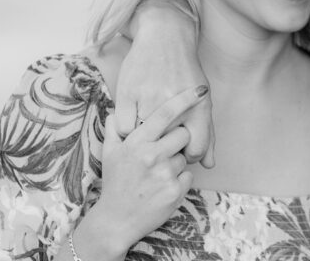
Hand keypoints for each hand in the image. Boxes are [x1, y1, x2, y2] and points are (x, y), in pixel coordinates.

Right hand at [90, 90, 200, 250]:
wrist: (117, 220)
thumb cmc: (115, 182)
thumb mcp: (110, 153)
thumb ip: (114, 128)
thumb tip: (116, 111)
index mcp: (137, 143)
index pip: (165, 114)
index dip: (185, 99)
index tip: (199, 90)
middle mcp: (151, 156)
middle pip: (183, 133)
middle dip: (179, 139)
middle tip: (165, 150)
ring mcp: (164, 174)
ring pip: (185, 156)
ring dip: (177, 162)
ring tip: (158, 173)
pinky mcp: (175, 191)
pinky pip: (188, 176)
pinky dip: (180, 180)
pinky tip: (164, 186)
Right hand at [116, 0, 214, 166]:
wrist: (165, 37)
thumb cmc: (185, 73)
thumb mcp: (202, 101)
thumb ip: (207, 135)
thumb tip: (209, 166)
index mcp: (199, 108)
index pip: (196, 151)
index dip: (188, 155)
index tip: (181, 148)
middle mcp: (176, 106)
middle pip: (169, 148)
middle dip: (166, 149)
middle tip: (163, 137)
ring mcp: (150, 100)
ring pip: (144, 140)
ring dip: (145, 139)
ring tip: (148, 126)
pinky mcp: (128, 94)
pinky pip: (124, 128)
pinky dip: (127, 129)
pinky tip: (133, 118)